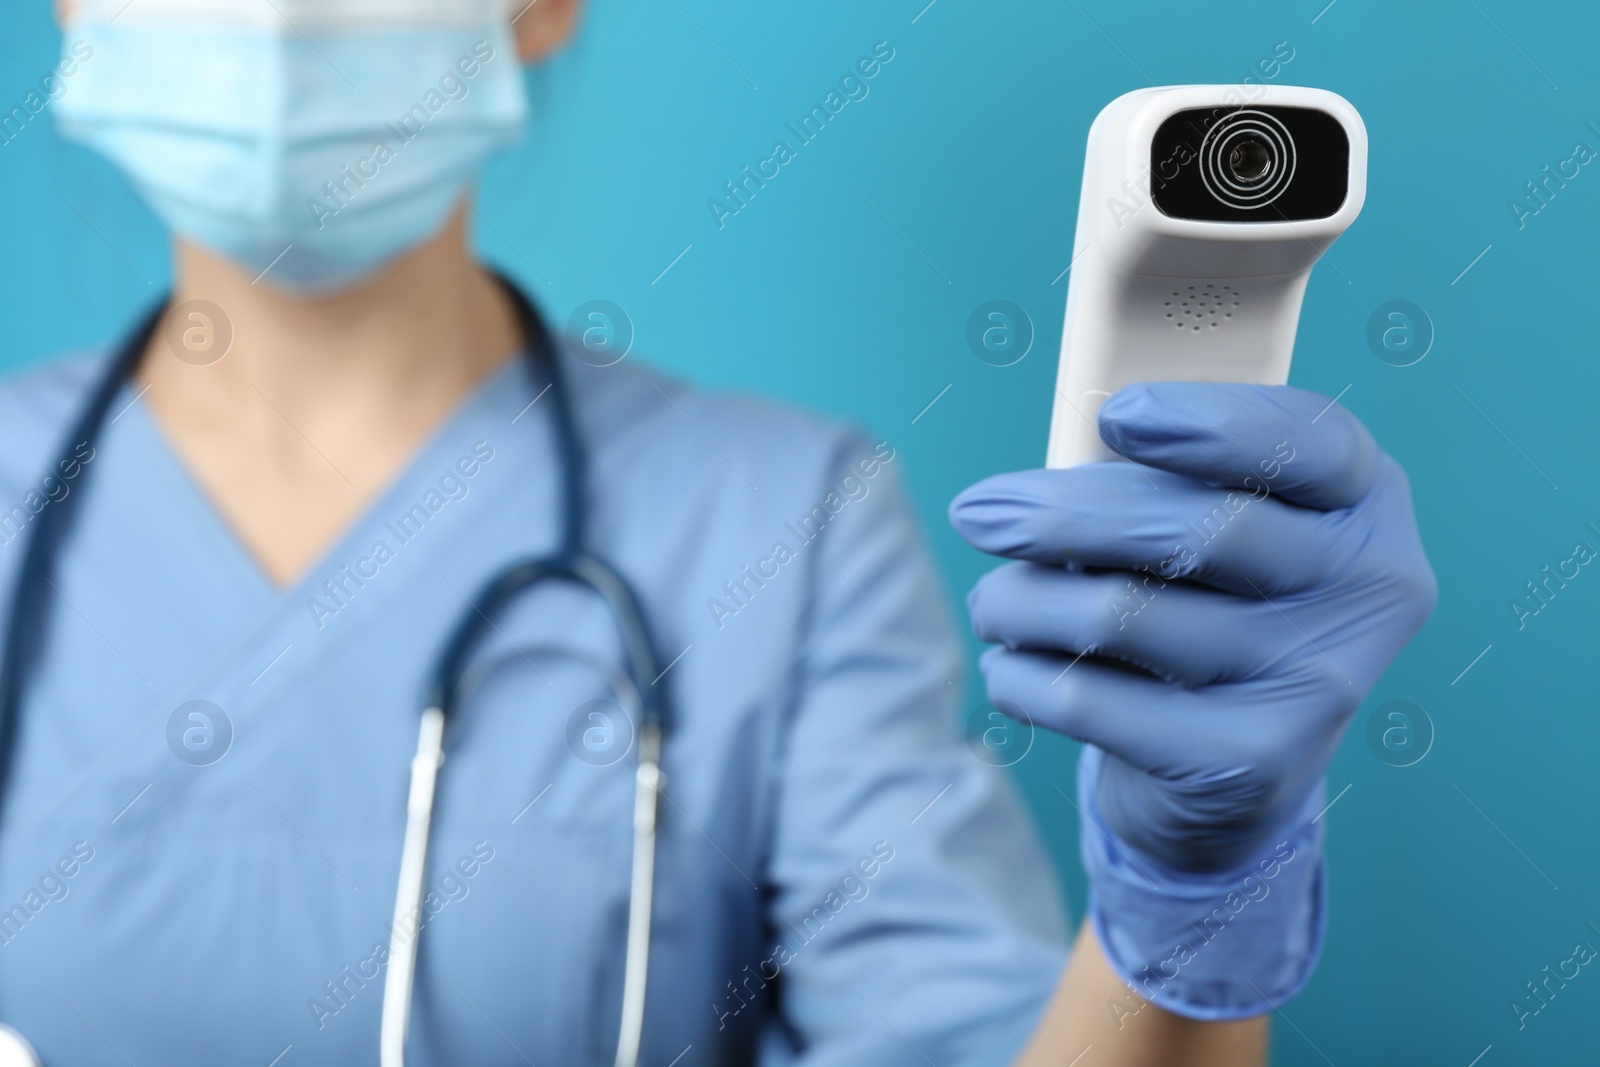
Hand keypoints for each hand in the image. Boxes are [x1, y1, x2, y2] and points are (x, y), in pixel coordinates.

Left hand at [950, 382, 1435, 871]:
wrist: (1230, 778)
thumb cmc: (1206, 613)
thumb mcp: (1213, 533)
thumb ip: (1158, 488)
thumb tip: (1024, 496)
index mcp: (1366, 506)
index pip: (1310, 442)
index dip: (1212, 424)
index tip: (1116, 416)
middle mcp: (1366, 591)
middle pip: (1196, 528)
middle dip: (1060, 516)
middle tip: (976, 513)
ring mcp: (1316, 684)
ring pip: (1122, 612)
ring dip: (1022, 601)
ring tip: (991, 604)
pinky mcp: (1249, 761)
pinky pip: (1091, 698)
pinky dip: (1022, 675)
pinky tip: (1006, 665)